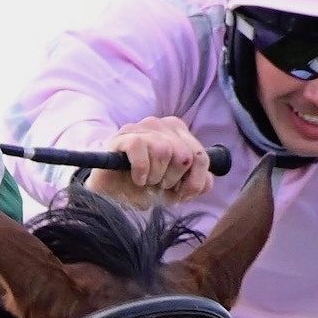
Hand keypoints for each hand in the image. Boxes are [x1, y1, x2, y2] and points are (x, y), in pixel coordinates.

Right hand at [84, 117, 214, 207]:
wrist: (111, 194)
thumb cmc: (144, 187)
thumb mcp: (175, 189)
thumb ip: (197, 183)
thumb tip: (207, 180)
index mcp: (178, 131)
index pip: (201, 156)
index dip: (193, 181)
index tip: (180, 193)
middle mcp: (161, 124)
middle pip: (184, 156)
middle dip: (173, 180)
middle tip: (159, 186)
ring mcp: (141, 127)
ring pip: (163, 152)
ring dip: (155, 177)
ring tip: (146, 182)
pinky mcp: (123, 136)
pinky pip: (140, 150)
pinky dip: (141, 171)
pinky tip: (136, 179)